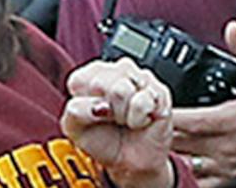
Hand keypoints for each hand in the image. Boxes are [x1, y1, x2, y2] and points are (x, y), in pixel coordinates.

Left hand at [63, 60, 175, 187]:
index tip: (93, 115)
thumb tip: (93, 103)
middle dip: (105, 110)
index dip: (86, 103)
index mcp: (91, 76)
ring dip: (122, 115)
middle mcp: (116, 72)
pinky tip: (140, 120)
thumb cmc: (104, 141)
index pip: (81, 80)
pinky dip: (139, 119)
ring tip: (125, 120)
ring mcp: (140, 78)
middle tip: (111, 120)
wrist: (131, 162)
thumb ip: (75, 110)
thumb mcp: (76, 129)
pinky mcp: (160, 91)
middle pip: (101, 83)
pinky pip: (144, 102)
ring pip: (123, 90)